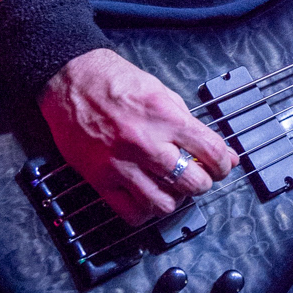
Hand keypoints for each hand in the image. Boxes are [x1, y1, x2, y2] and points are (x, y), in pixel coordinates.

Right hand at [38, 48, 236, 224]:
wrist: (69, 80)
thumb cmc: (113, 81)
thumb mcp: (160, 91)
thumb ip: (190, 123)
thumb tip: (220, 152)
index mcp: (164, 116)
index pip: (210, 151)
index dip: (223, 165)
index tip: (222, 167)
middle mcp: (145, 142)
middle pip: (193, 182)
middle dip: (202, 183)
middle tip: (197, 177)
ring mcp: (121, 163)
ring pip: (164, 204)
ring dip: (174, 200)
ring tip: (171, 188)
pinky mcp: (99, 178)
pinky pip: (131, 212)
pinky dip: (145, 212)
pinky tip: (146, 198)